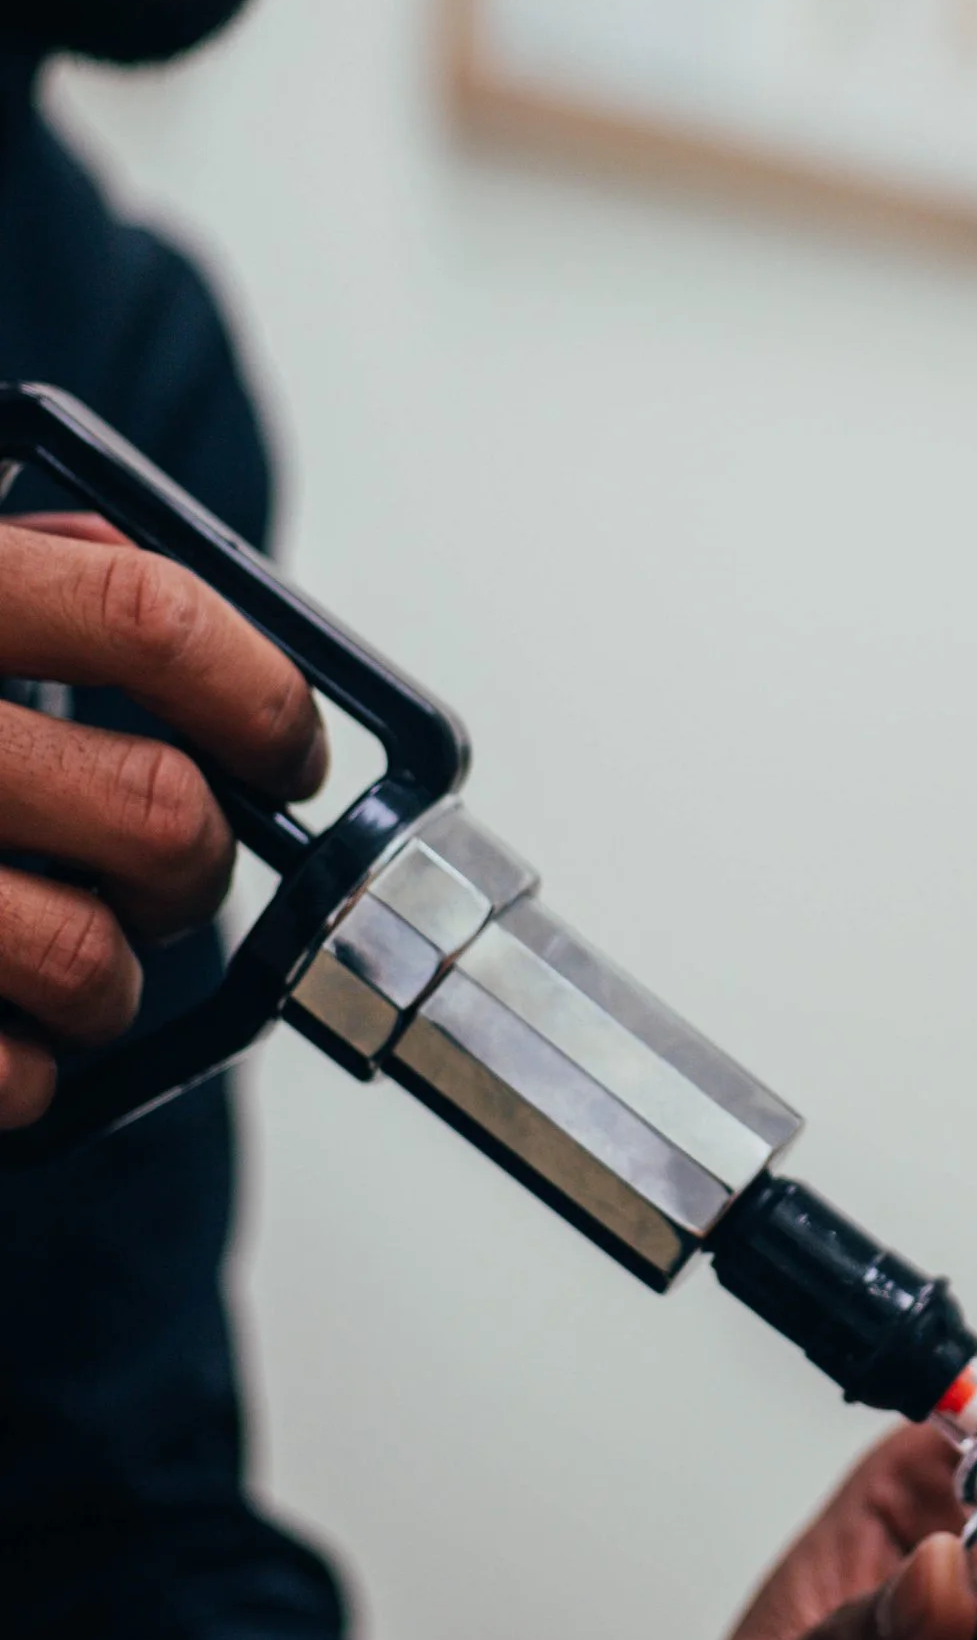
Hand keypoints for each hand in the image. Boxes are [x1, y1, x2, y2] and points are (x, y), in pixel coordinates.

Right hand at [0, 511, 326, 1120]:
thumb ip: (19, 564)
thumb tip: (171, 584)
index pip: (152, 618)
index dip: (258, 694)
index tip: (286, 751)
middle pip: (152, 812)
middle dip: (192, 865)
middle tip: (169, 868)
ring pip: (86, 962)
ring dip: (109, 981)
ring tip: (72, 959)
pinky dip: (23, 1074)